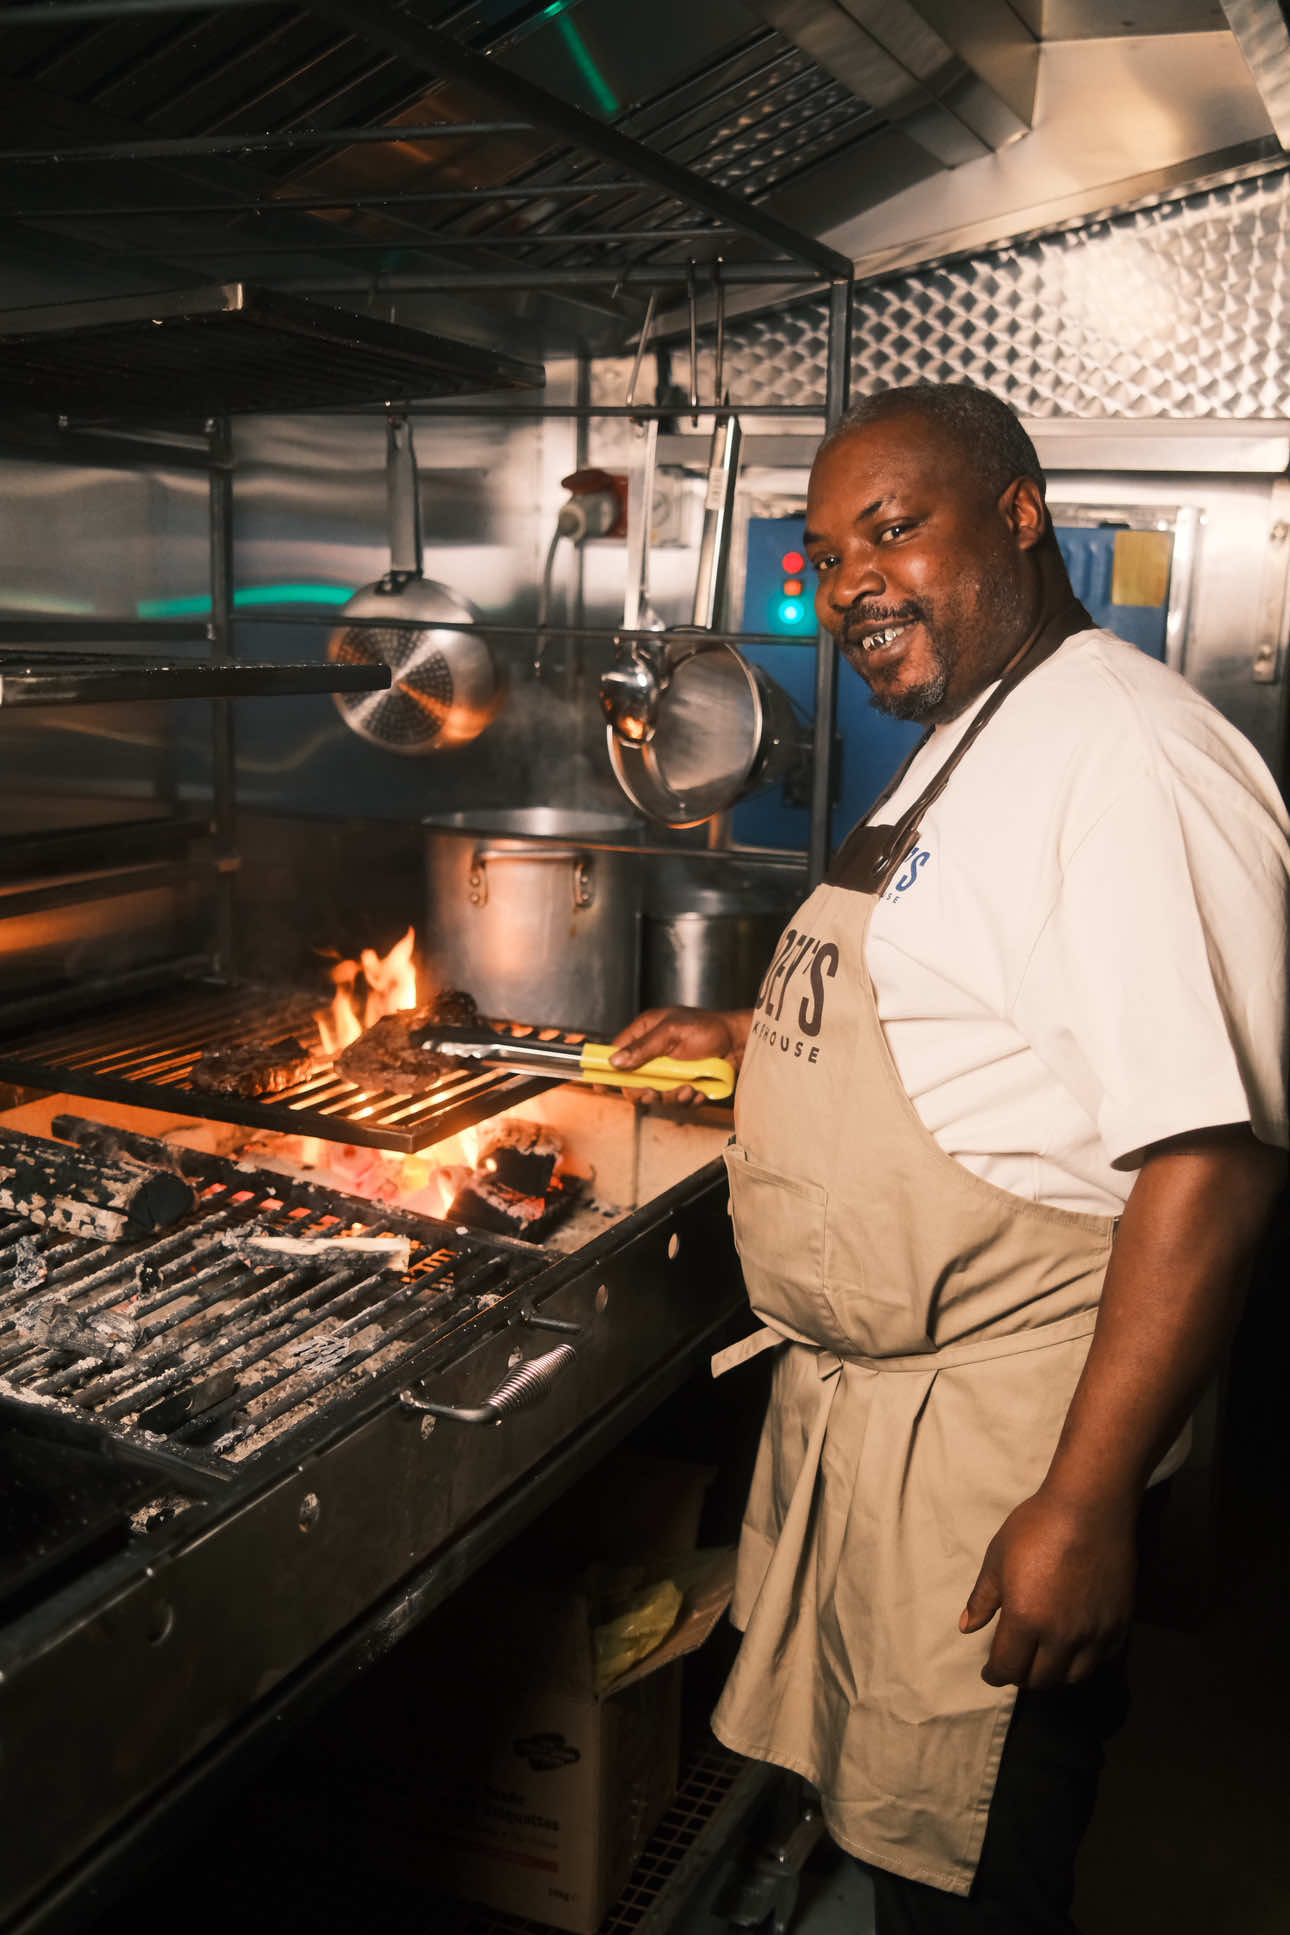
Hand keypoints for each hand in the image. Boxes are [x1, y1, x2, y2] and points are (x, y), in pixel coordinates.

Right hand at [606, 1005, 743, 1106]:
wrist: (740, 1044)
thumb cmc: (709, 1028)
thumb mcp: (673, 1033)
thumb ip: (644, 1047)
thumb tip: (615, 1061)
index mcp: (645, 1033)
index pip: (616, 1052)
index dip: (606, 1069)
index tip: (599, 1086)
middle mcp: (653, 1054)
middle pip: (632, 1082)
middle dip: (644, 1091)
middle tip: (655, 1091)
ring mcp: (668, 1071)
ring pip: (655, 1095)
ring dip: (671, 1096)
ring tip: (688, 1087)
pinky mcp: (683, 1084)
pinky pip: (676, 1102)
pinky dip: (687, 1099)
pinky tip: (698, 1089)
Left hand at [959, 1488, 1136, 1689]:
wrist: (1089, 1508)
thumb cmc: (1036, 1527)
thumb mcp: (997, 1558)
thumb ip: (983, 1598)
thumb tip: (967, 1627)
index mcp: (1025, 1619)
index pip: (1008, 1668)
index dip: (995, 1674)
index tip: (992, 1672)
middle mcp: (1061, 1635)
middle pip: (1040, 1679)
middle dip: (1023, 1675)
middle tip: (1018, 1662)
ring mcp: (1093, 1633)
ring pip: (1073, 1676)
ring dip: (1055, 1673)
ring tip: (1046, 1658)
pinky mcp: (1119, 1624)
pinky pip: (1102, 1659)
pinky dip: (1086, 1660)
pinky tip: (1078, 1646)